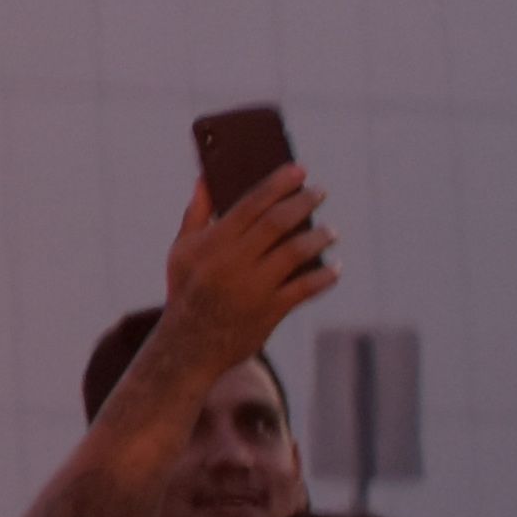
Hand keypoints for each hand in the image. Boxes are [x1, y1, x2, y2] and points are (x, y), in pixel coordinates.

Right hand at [157, 165, 339, 370]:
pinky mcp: (269, 311)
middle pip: (277, 223)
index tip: (299, 170)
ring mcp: (252, 287)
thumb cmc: (186, 291)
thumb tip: (206, 176)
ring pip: (295, 252)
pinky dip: (324, 277)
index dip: (278, 184)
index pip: (251, 203)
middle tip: (320, 192)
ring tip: (331, 231)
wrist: (188, 346)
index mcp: (212, 242)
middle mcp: (233, 262)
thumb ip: (195, 212)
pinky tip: (334, 268)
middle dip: (303, 203)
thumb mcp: (182, 250)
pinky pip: (304, 288)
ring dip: (318, 237)